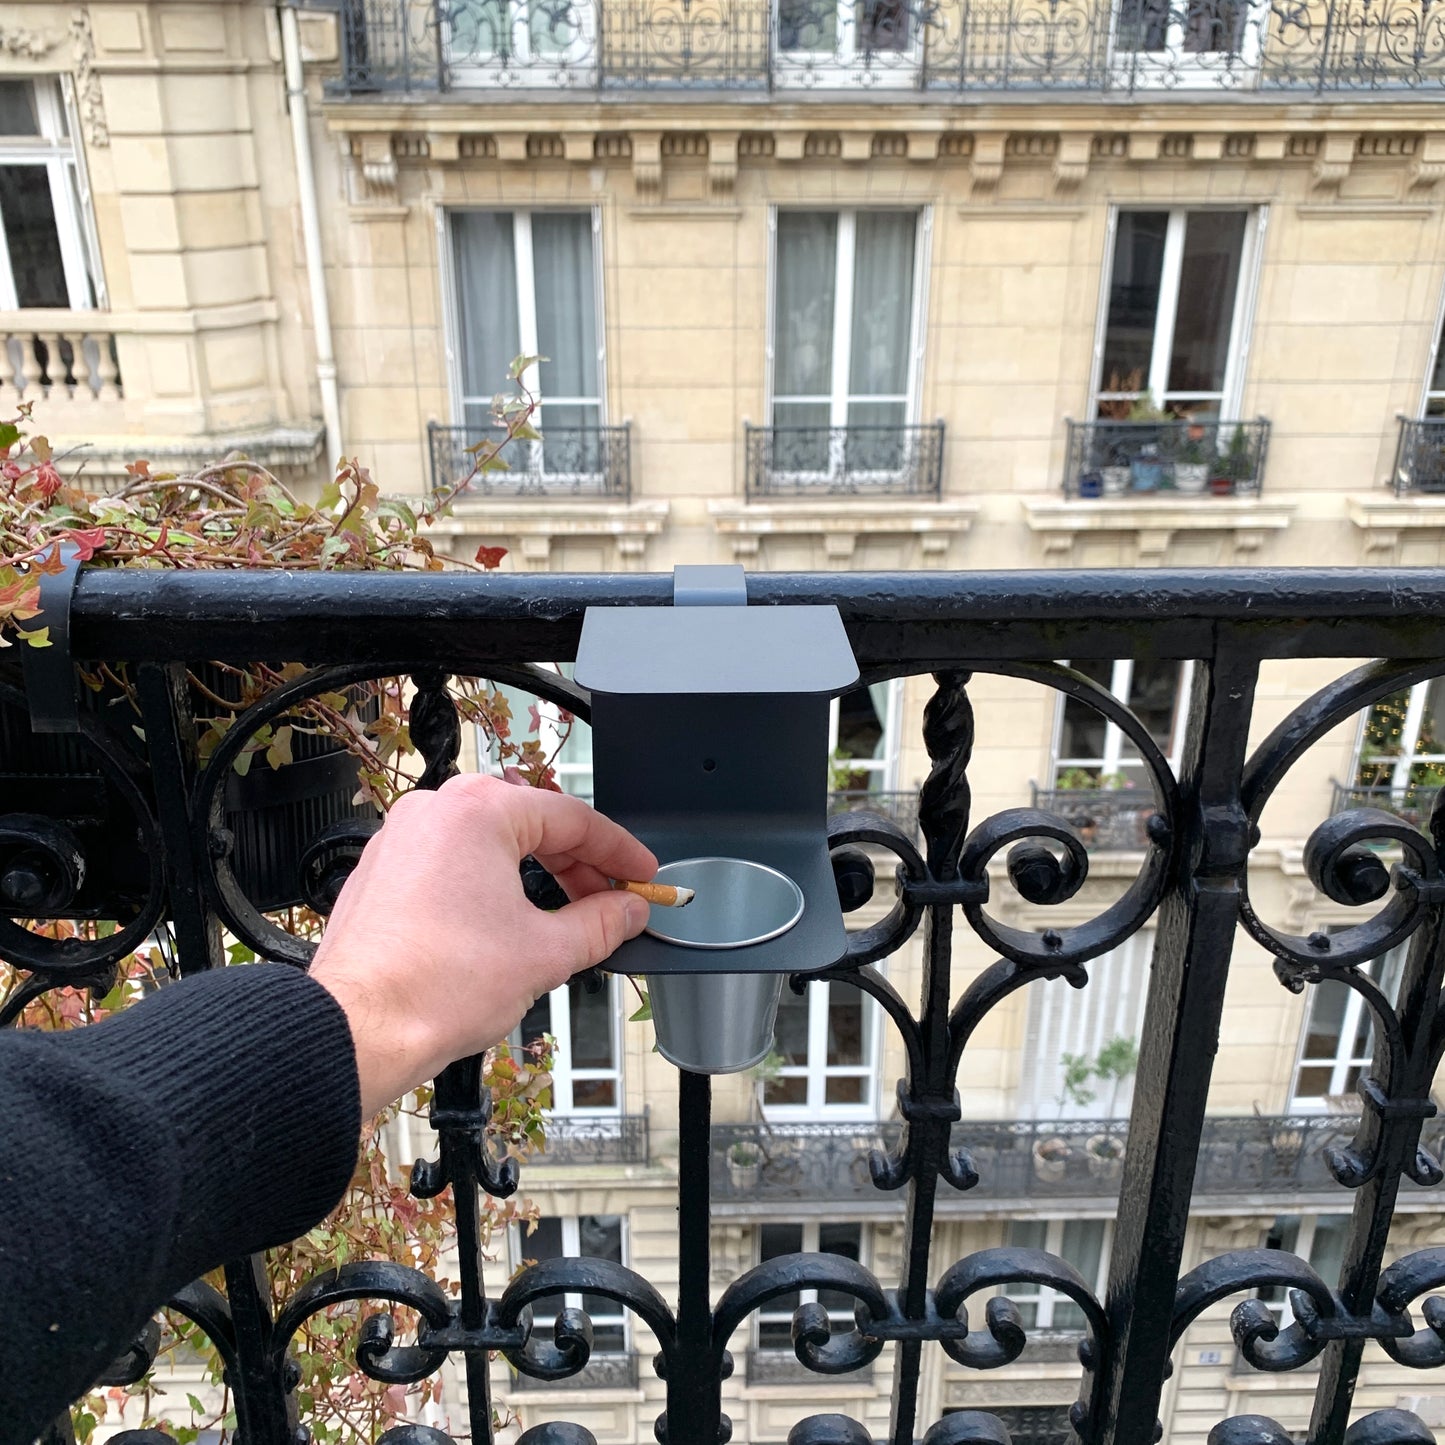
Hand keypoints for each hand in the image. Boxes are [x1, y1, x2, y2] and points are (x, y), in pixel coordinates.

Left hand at [311, 775, 656, 1115]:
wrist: (359, 1029)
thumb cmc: (435, 986)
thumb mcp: (546, 953)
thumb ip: (600, 923)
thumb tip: (628, 910)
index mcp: (479, 812)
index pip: (572, 818)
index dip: (619, 851)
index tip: (641, 873)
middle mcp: (436, 811)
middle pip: (531, 823)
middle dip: (578, 864)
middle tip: (612, 900)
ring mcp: (402, 839)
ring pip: (490, 842)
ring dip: (536, 874)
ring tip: (566, 917)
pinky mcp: (382, 872)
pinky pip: (453, 862)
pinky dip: (491, 884)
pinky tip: (510, 923)